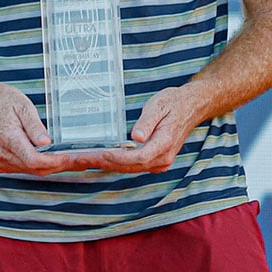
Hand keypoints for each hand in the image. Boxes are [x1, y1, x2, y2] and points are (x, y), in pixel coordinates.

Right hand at [0, 80, 89, 174]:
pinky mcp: (0, 163)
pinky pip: (26, 169)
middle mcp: (2, 154)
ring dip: (54, 167)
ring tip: (76, 160)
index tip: (72, 157)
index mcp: (8, 138)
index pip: (35, 160)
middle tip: (85, 161)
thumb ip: (34, 126)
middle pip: (38, 168)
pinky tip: (56, 159)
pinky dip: (42, 166)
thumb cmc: (1, 100)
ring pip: (33, 171)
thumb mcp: (22, 105)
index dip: (56, 162)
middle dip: (62, 165)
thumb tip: (47, 143)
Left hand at [76, 86, 204, 174]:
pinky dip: (116, 163)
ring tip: (83, 160)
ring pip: (130, 168)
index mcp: (165, 144)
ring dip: (107, 165)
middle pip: (130, 166)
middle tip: (80, 158)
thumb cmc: (173, 103)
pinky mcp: (156, 160)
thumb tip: (136, 137)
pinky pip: (133, 166)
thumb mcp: (159, 106)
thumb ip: (147, 122)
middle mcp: (164, 158)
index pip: (138, 157)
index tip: (100, 153)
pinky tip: (100, 159)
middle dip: (104, 163)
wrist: (191, 106)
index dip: (117, 157)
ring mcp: (160, 162)